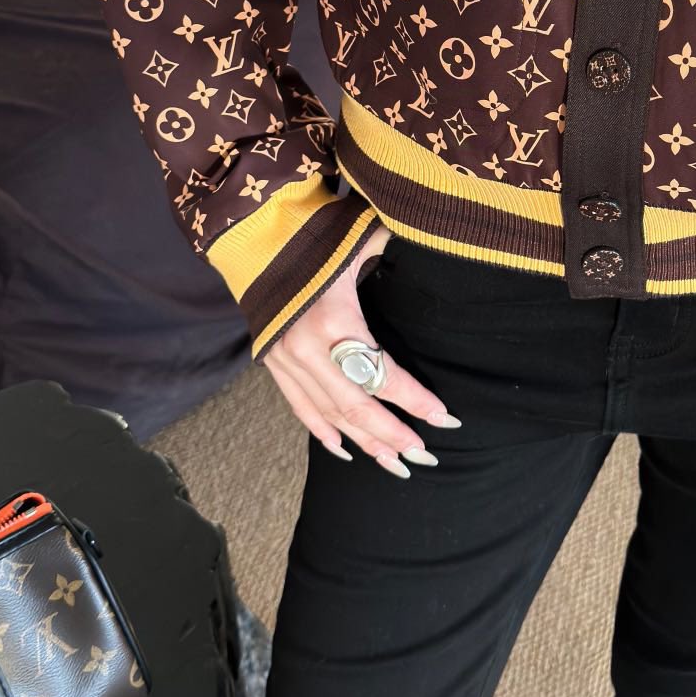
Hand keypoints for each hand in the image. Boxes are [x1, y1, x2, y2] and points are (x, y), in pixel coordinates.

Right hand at [259, 223, 461, 477]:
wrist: (252, 232)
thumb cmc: (314, 234)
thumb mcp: (360, 238)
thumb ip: (393, 251)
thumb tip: (437, 240)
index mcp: (334, 319)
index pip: (380, 373)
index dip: (412, 398)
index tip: (443, 416)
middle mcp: (307, 348)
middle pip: (355, 406)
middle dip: (390, 434)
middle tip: (423, 455)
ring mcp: (285, 358)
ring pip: (328, 413)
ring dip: (362, 441)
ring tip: (395, 463)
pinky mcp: (271, 360)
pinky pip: (298, 405)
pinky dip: (321, 430)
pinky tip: (343, 450)